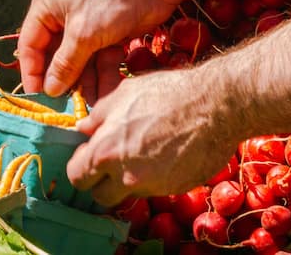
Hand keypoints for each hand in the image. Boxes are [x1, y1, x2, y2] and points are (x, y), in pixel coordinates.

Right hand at [17, 0, 177, 99]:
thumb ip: (64, 64)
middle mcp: (62, 12)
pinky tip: (105, 92)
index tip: (36, 96)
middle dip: (62, 78)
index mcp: (46, 4)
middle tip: (64, 105)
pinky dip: (101, 73)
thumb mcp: (84, 34)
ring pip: (78, 58)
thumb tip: (49, 89)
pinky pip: (97, 56)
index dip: (32, 71)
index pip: (30, 43)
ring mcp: (85, 21)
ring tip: (89, 104)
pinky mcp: (106, 29)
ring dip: (84, 80)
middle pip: (55, 53)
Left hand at [68, 69, 238, 205]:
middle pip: (100, 196)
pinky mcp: (176, 189)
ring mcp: (154, 187)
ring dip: (128, 180)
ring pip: (129, 193)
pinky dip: (155, 177)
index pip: (76, 177)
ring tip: (142, 151)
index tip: (88, 154)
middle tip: (111, 160)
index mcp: (105, 152)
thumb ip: (97, 117)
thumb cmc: (165, 93)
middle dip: (101, 181)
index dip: (80, 166)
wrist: (214, 104)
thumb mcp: (122, 95)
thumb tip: (83, 129)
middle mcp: (126, 176)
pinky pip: (156, 189)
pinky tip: (164, 153)